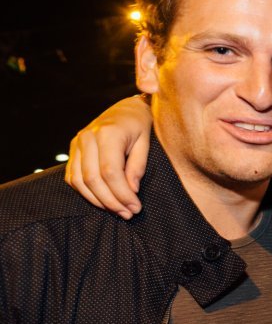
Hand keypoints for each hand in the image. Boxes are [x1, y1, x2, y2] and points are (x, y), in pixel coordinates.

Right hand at [64, 95, 152, 218]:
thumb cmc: (140, 125)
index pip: (110, 171)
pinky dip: (86, 193)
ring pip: (80, 181)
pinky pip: (73, 177)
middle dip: (111, 201)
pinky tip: (103, 201)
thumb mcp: (146, 142)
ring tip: (118, 211)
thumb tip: (132, 190)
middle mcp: (87, 138)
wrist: (125, 110)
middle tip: (128, 214)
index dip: (122, 193)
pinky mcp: (73, 150)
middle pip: (93, 179)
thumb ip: (138, 166)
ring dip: (98, 201)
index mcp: (108, 133)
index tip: (135, 207)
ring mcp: (77, 144)